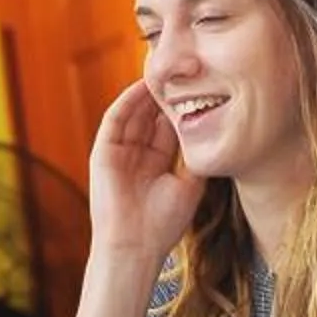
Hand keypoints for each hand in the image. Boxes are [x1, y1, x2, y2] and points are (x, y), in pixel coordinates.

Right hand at [88, 80, 205, 286]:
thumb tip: (214, 133)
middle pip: (151, 116)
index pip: (169, 128)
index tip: (202, 88)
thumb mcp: (188, 185)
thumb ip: (196, 159)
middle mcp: (137, 155)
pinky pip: (115, 119)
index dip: (184, 107)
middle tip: (183, 70)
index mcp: (156, 164)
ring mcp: (119, 152)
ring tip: (165, 71)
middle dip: (165, 94)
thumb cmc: (163, 223)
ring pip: (134, 113)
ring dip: (147, 93)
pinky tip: (143, 87)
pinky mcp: (103, 151)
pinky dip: (128, 101)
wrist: (135, 246)